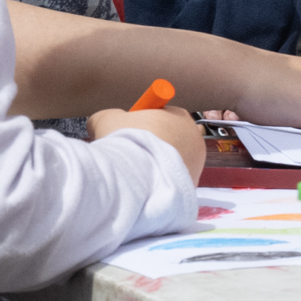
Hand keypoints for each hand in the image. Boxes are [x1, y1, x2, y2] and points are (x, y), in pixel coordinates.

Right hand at [91, 105, 207, 183]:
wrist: (138, 176)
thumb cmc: (126, 141)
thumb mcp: (106, 119)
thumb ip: (109, 117)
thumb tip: (103, 123)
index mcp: (180, 116)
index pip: (163, 116)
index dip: (143, 125)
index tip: (129, 134)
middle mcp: (195, 138)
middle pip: (170, 139)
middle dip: (151, 146)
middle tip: (130, 154)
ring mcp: (198, 162)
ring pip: (172, 162)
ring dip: (156, 165)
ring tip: (136, 172)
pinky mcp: (193, 185)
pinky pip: (173, 180)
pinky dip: (160, 182)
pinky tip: (145, 185)